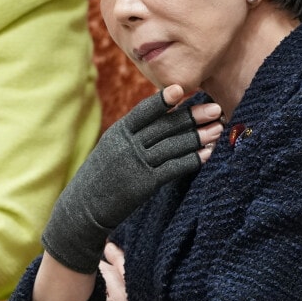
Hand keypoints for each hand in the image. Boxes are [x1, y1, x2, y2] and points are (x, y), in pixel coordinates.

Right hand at [42, 85, 222, 273]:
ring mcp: (136, 164)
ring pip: (173, 146)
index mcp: (118, 132)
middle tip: (216, 108)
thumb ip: (133, 133)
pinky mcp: (144, 184)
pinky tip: (208, 154)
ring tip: (219, 129)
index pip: (144, 111)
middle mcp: (127, 145)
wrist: (82, 210)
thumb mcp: (111, 148)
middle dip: (193, 117)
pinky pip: (173, 168)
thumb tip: (163, 116)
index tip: (183, 90)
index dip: (163, 101)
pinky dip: (193, 160)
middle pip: (165, 127)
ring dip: (198, 137)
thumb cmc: (101, 176)